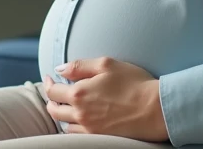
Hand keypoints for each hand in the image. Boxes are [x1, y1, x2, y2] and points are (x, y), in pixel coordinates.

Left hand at [43, 58, 167, 140]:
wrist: (154, 109)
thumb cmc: (134, 83)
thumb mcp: (106, 64)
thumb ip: (80, 66)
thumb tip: (60, 69)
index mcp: (79, 93)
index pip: (53, 91)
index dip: (48, 83)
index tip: (50, 78)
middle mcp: (80, 113)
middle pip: (54, 110)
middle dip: (51, 100)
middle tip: (53, 93)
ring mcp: (88, 128)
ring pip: (63, 125)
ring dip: (61, 115)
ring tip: (65, 107)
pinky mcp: (98, 138)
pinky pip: (76, 135)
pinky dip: (72, 127)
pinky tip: (78, 120)